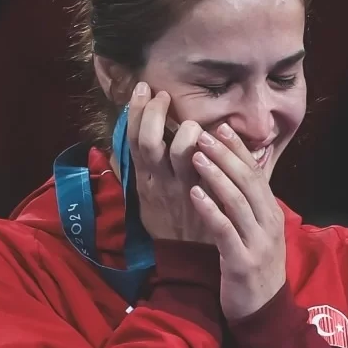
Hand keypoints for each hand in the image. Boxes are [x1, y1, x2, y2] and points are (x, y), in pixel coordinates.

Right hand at [126, 82, 214, 244]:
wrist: (186, 258)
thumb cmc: (167, 222)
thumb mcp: (145, 197)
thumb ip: (140, 169)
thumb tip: (128, 142)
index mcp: (143, 179)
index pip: (132, 140)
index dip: (135, 112)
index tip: (143, 88)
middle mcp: (159, 182)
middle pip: (149, 142)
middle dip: (153, 113)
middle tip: (161, 95)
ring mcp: (182, 189)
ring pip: (180, 153)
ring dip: (185, 131)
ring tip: (191, 122)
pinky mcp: (204, 197)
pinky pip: (207, 168)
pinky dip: (212, 150)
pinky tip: (218, 136)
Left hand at [188, 124, 286, 319]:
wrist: (263, 311)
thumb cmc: (255, 265)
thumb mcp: (257, 230)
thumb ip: (248, 202)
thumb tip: (235, 170)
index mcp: (271, 212)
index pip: (256, 173)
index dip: (238, 149)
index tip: (221, 126)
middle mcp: (268, 223)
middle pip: (248, 181)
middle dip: (226, 155)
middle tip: (204, 134)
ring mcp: (257, 242)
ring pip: (238, 201)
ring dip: (217, 176)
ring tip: (197, 156)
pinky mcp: (242, 262)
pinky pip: (225, 230)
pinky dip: (211, 209)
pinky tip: (195, 193)